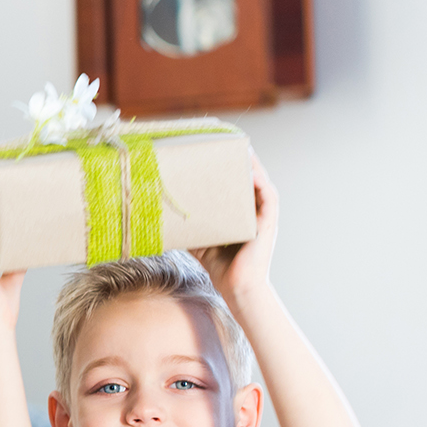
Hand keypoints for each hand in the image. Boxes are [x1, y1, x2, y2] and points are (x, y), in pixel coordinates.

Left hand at [195, 152, 277, 309]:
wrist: (235, 287)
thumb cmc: (218, 265)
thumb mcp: (198, 238)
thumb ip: (186, 225)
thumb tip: (158, 215)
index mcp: (239, 211)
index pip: (235, 181)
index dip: (228, 164)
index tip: (214, 146)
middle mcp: (253, 209)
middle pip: (248, 176)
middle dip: (239, 157)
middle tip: (226, 139)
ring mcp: (263, 215)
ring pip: (260, 181)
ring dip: (252, 163)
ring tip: (241, 146)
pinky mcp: (268, 222)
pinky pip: (268, 196)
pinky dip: (260, 181)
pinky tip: (250, 170)